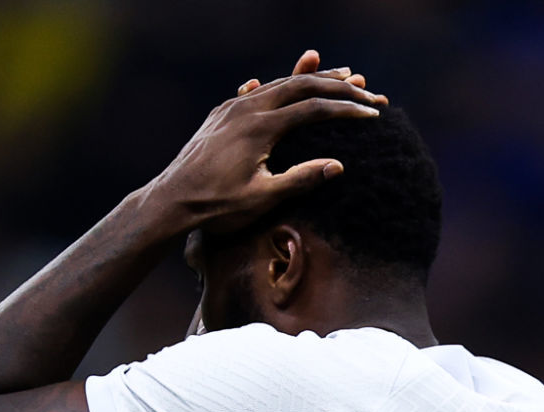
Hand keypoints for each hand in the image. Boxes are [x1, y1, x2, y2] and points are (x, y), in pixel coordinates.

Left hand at [145, 50, 385, 231]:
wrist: (170, 200)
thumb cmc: (217, 205)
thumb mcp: (263, 198)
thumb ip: (300, 180)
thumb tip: (338, 165)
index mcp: (260, 126)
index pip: (314, 108)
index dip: (347, 109)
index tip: (372, 113)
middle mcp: (246, 108)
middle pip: (300, 85)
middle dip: (337, 85)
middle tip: (366, 87)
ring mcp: (232, 107)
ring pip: (279, 84)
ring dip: (311, 78)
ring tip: (340, 74)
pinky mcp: (222, 114)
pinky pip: (259, 91)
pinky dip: (282, 86)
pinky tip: (288, 83)